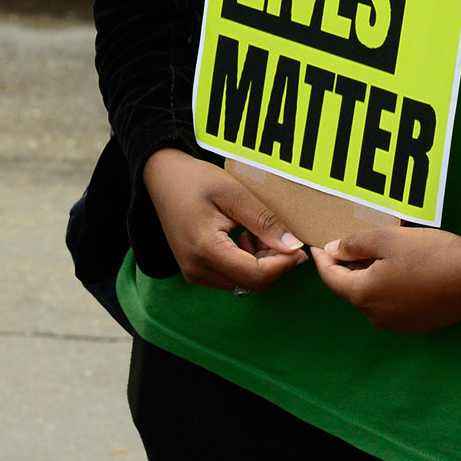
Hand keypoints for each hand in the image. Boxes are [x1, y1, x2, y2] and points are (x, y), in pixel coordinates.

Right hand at [144, 147, 305, 292]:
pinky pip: (231, 277)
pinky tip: (244, 237)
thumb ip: (263, 222)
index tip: (299, 247)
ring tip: (258, 232)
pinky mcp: (195, 271)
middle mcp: (197, 269)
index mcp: (205, 249)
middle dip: (274, 263)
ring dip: (261, 263)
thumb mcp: (234, 194)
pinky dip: (247, 263)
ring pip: (243, 283)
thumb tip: (293, 247)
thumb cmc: (195, 180)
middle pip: (252, 283)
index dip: (283, 265)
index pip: (256, 275)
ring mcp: (194, 273)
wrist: (161, 177)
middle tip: (281, 235)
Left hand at [309, 219, 460, 333]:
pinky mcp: (419, 325)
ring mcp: (399, 325)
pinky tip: (400, 272)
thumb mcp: (386, 240)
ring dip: (368, 279)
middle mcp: (377, 317)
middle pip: (352, 290)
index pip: (332, 280)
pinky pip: (392, 305)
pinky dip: (388, 289)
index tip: (316, 247)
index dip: (322, 261)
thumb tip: (332, 252)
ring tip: (376, 256)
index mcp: (364, 296)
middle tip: (349, 246)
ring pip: (373, 298)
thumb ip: (353, 245)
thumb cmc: (430, 254)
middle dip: (347, 269)